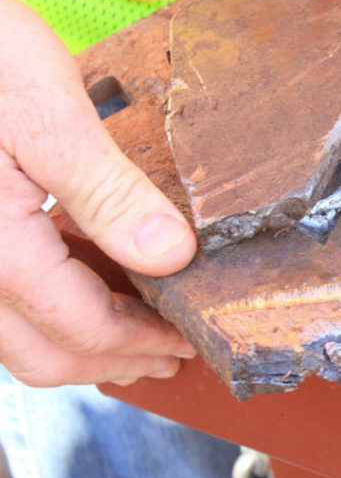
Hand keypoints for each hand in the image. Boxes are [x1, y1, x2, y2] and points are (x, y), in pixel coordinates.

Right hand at [0, 0, 196, 386]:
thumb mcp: (52, 117)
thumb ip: (110, 193)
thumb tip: (171, 255)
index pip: (79, 327)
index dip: (141, 342)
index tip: (186, 339)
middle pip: (42, 353)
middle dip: (113, 360)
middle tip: (169, 353)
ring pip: (14, 338)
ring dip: (79, 341)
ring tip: (136, 331)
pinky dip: (49, 309)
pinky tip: (89, 284)